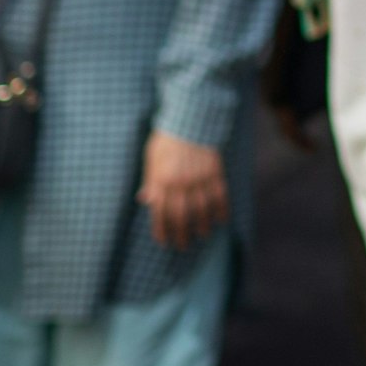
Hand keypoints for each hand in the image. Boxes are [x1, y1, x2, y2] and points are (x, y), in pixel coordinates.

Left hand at [138, 130, 228, 248]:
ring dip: (202, 224)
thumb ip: (150, 180)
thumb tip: (144, 200)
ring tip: (202, 234)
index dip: (162, 229)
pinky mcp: (215, 172)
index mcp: (162, 180)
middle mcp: (180, 182)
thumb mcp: (151, 158)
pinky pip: (219, 195)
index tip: (164, 242)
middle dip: (181, 233)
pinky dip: (221, 209)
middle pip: (181, 215)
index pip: (160, 212)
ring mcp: (199, 178)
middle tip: (183, 245)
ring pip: (201, 209)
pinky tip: (220, 219)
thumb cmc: (167, 139)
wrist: (190, 119)